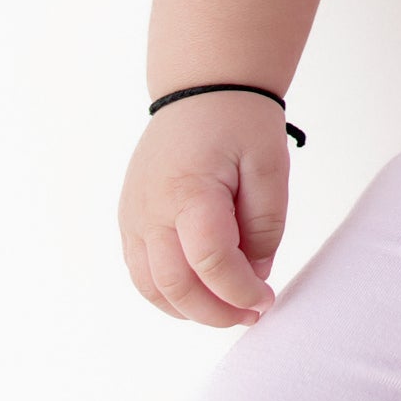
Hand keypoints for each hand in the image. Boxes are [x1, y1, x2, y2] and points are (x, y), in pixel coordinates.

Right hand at [117, 92, 290, 326]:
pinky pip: (141, 272)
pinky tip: (200, 295)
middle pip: (176, 285)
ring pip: (151, 288)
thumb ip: (265, 225)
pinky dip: (168, 294)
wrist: (203, 86)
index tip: (268, 299)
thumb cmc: (240, 121)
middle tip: (252, 314)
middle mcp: (150, 210)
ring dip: (190, 310)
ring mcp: (133, 216)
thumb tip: (255, 277)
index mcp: (188, 191)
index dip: (240, 290)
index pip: (211, 261)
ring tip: (229, 310)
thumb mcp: (270, 164)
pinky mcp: (129, 219)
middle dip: (216, 311)